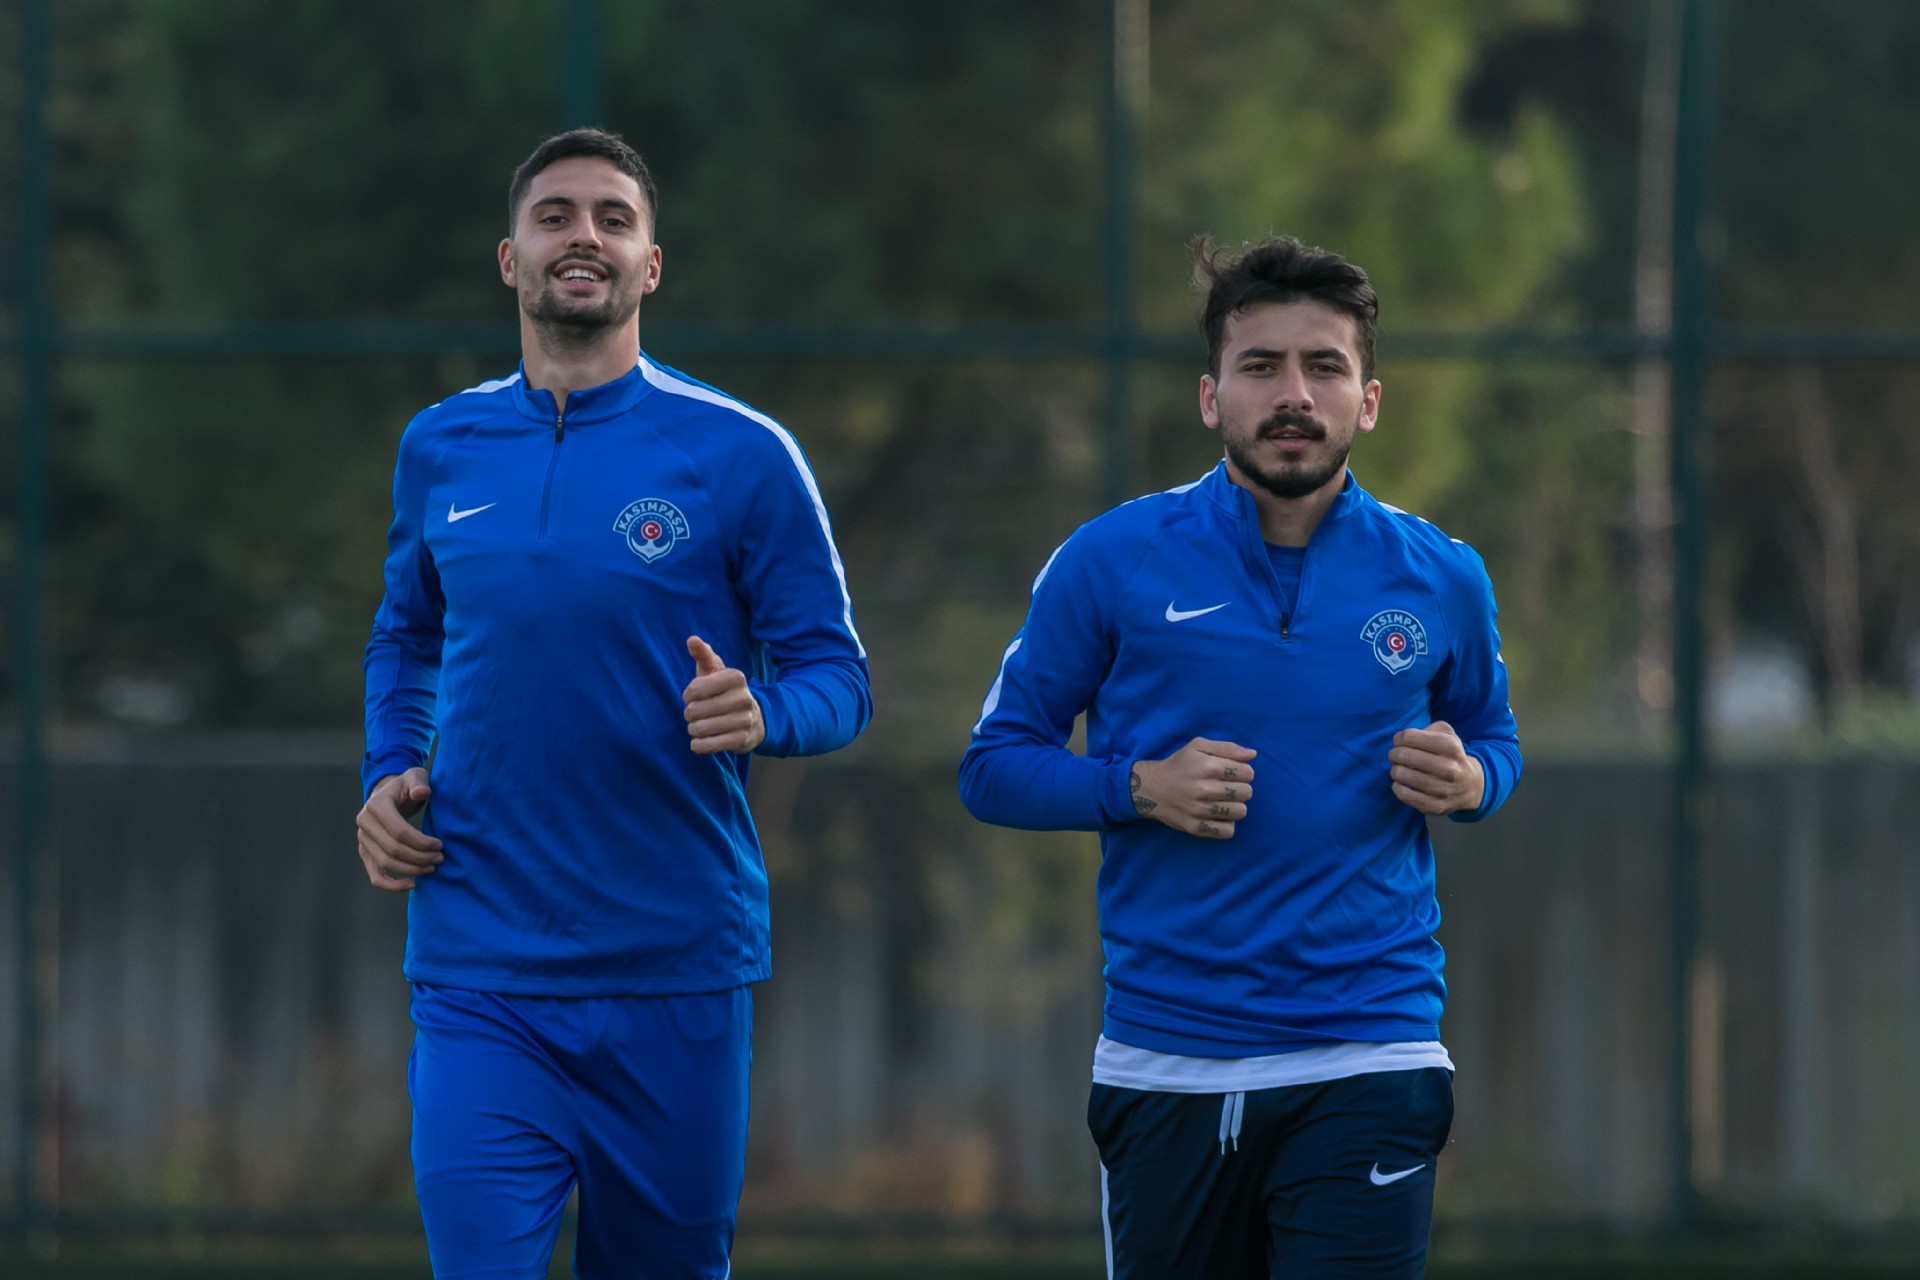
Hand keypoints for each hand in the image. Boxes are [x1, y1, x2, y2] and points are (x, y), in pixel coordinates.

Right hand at [355, 766, 441, 891]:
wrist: (389, 794)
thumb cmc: (406, 786)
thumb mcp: (415, 777)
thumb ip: (419, 782)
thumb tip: (421, 792)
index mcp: (376, 806)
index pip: (399, 831)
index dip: (421, 842)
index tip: (440, 845)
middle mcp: (364, 823)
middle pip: (393, 850)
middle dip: (419, 858)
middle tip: (440, 858)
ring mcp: (363, 840)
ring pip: (385, 864)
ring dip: (411, 870)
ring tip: (432, 868)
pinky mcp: (365, 853)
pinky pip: (375, 876)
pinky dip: (392, 885)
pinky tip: (413, 884)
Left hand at [683, 636, 765, 754]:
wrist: (754, 718)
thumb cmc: (724, 691)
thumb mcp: (715, 671)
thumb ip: (702, 654)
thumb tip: (691, 639)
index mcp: (736, 677)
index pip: (695, 688)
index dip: (688, 695)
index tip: (693, 696)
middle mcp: (744, 697)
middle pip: (695, 710)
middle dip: (689, 714)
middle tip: (695, 714)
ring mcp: (745, 719)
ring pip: (701, 729)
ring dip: (694, 730)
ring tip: (698, 726)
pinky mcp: (743, 739)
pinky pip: (710, 745)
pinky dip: (699, 745)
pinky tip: (699, 741)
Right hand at [1128, 737, 1256, 839]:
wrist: (1151, 788)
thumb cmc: (1179, 765)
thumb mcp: (1198, 746)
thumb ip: (1227, 748)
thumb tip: (1252, 755)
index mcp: (1207, 766)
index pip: (1247, 773)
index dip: (1243, 772)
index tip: (1232, 774)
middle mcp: (1203, 788)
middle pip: (1247, 793)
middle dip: (1241, 789)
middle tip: (1228, 788)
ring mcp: (1199, 810)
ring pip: (1240, 812)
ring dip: (1236, 807)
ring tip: (1223, 802)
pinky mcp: (1195, 827)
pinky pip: (1227, 832)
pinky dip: (1227, 825)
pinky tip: (1219, 816)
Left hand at [1389, 721, 1484, 815]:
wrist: (1471, 786)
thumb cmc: (1451, 756)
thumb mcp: (1447, 735)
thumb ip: (1426, 729)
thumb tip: (1402, 739)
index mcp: (1451, 746)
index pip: (1408, 737)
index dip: (1399, 738)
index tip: (1400, 742)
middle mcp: (1449, 768)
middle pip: (1403, 755)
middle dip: (1394, 754)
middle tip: (1396, 756)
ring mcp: (1442, 789)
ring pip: (1400, 774)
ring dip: (1395, 770)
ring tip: (1400, 769)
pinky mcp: (1435, 806)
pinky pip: (1403, 794)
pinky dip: (1397, 787)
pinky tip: (1402, 783)